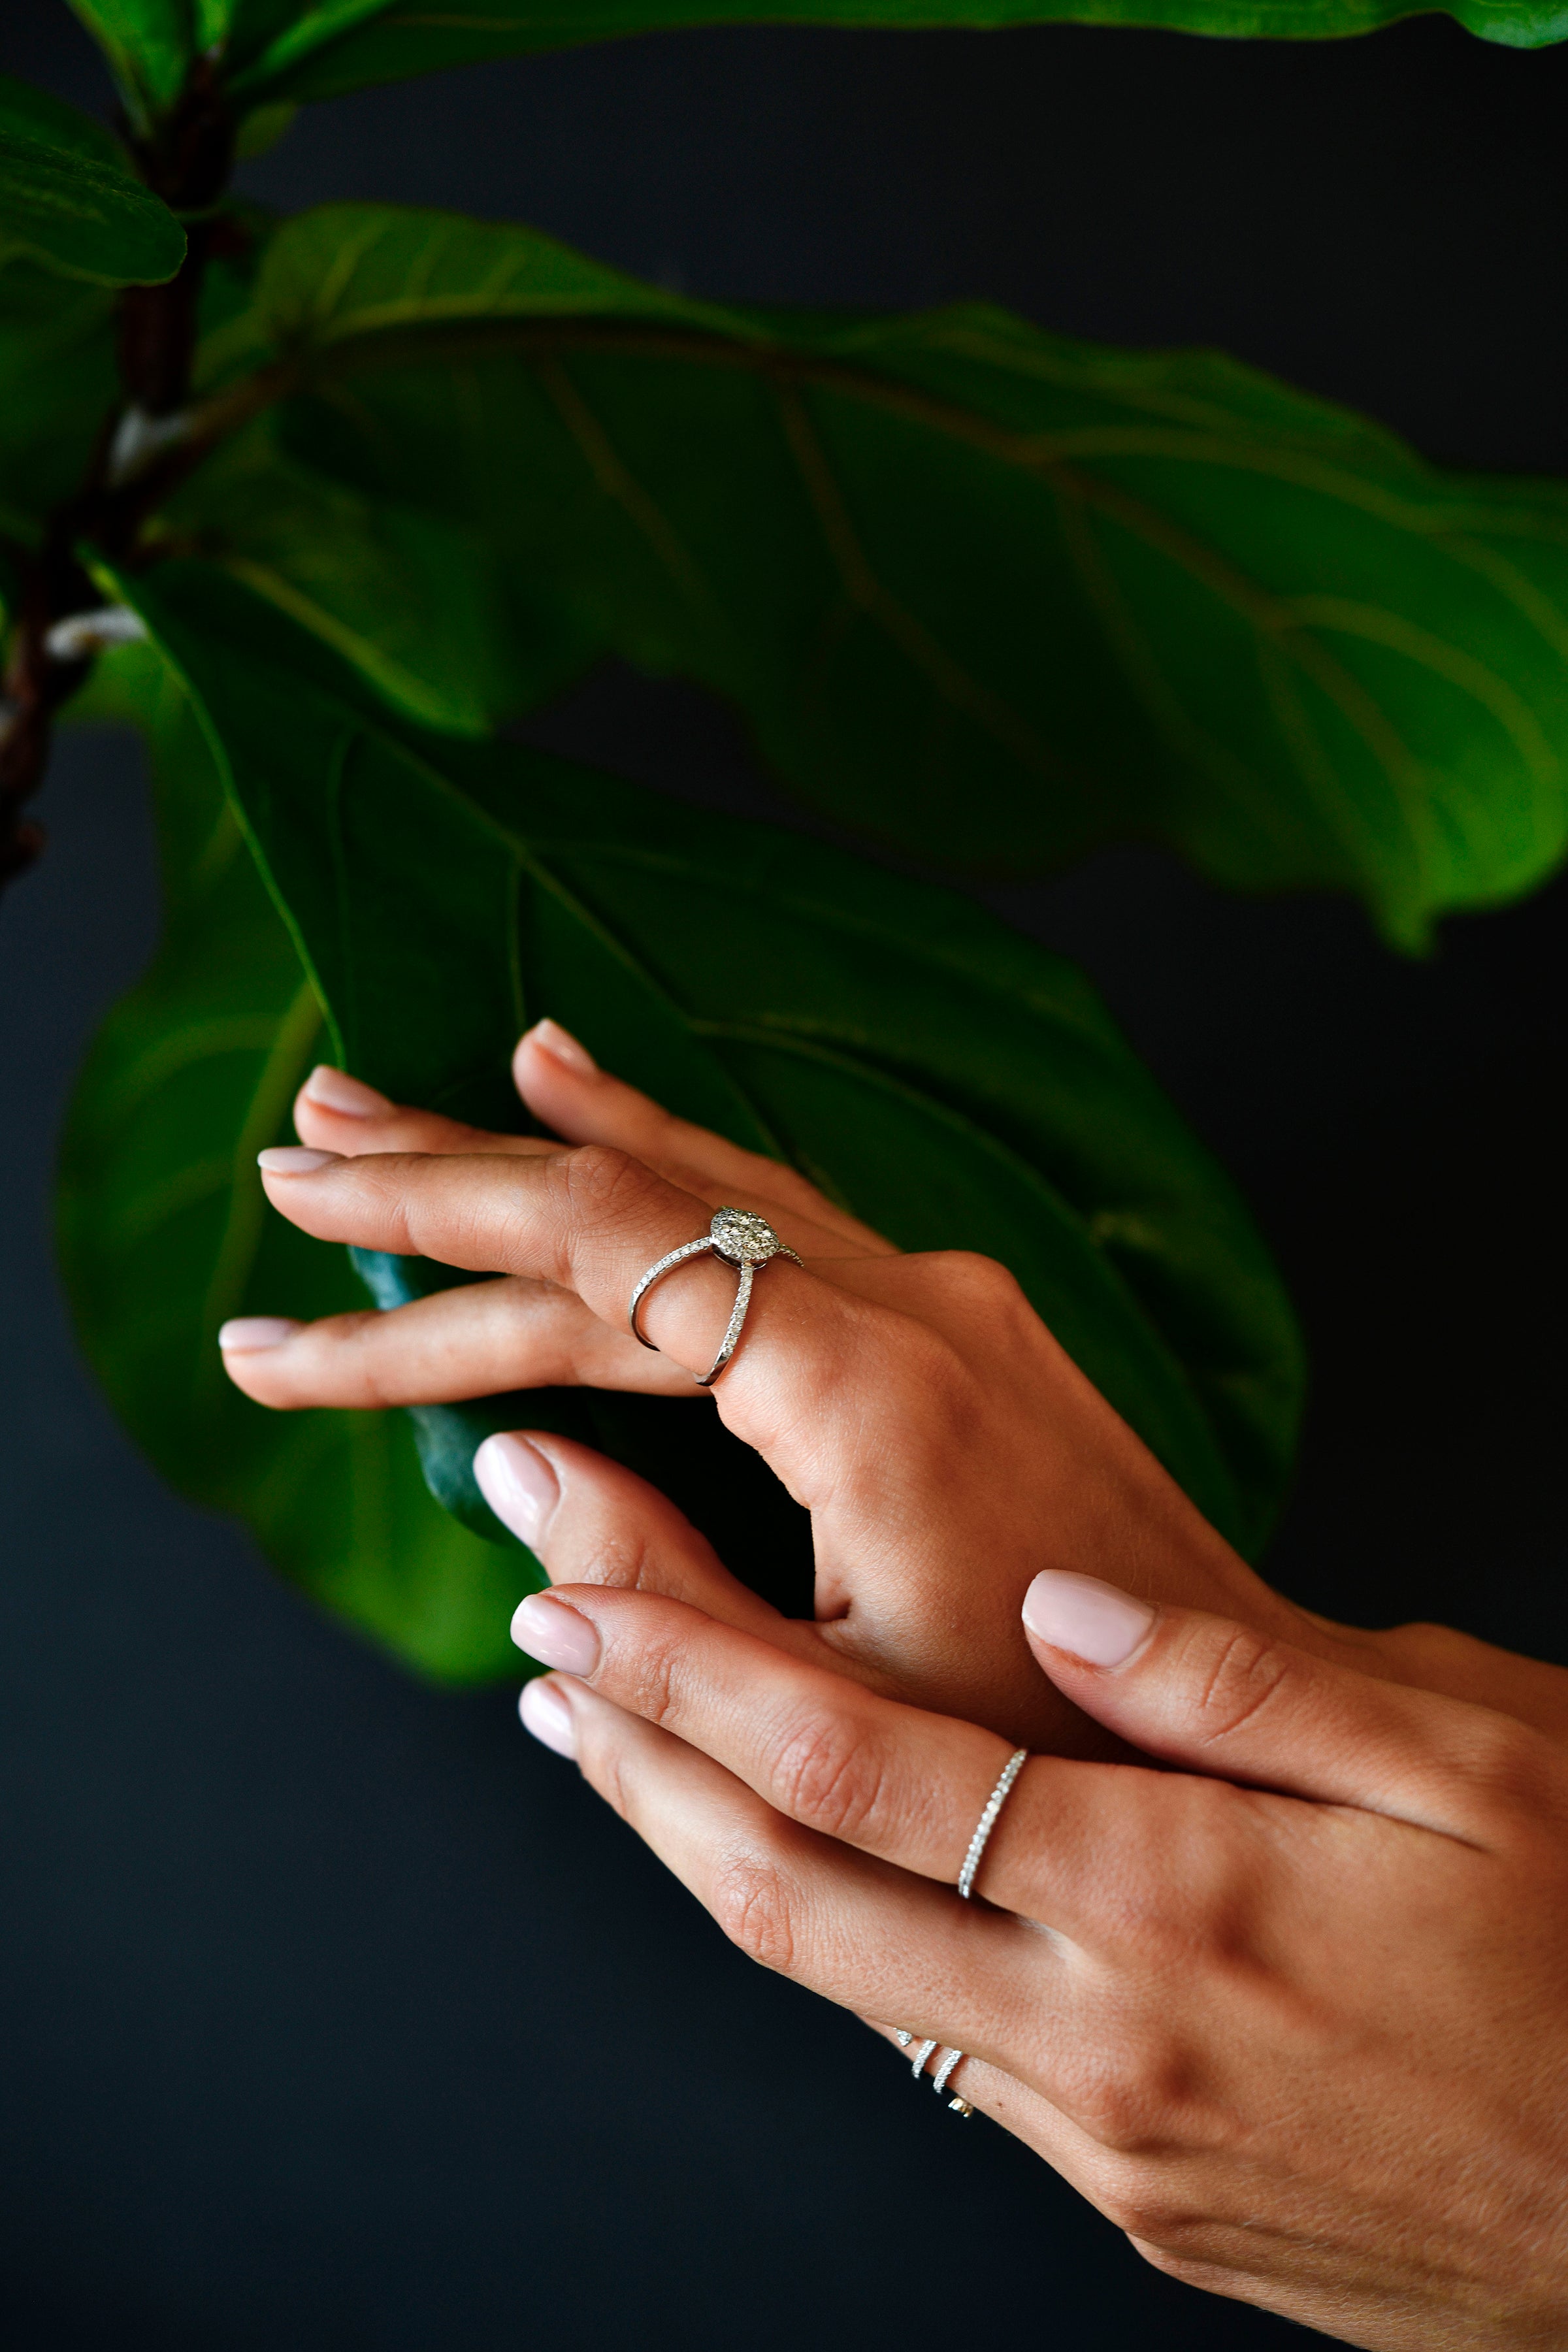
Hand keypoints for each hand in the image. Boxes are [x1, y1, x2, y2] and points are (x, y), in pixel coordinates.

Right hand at [221, 1019, 1567, 1749]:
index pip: (589, 1282)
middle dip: (444, 1185)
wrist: (1235, 1730)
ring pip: (695, 1181)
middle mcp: (902, 1297)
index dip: (418, 1291)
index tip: (278, 1310)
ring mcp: (937, 1293)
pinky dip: (660, 1149)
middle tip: (296, 1156)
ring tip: (391, 1100)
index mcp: (863, 1384)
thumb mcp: (833, 1723)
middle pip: (628, 1200)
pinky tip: (591, 1092)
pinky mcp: (950, 1320)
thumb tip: (513, 1468)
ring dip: (534, 1146)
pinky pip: (770, 1202)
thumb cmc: (1052, 1754)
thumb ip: (657, 1599)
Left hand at [509, 1566, 1567, 2350]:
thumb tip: (1059, 1614)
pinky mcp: (1140, 2200)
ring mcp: (1113, 2141)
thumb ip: (1247, 1688)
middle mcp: (1108, 2039)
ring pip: (842, 1986)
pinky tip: (805, 1876)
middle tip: (537, 1655)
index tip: (577, 1593)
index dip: (694, 1671)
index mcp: (1178, 1902)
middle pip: (793, 1893)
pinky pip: (936, 2057)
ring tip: (615, 1749)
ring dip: (706, 1857)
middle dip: (639, 1763)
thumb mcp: (1478, 1767)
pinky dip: (833, 1948)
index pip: (862, 1769)